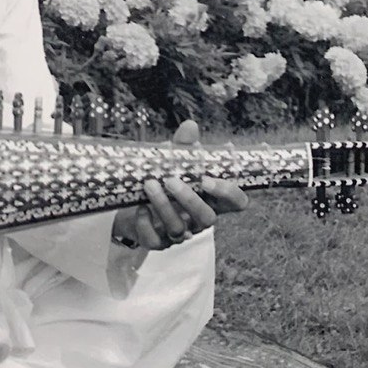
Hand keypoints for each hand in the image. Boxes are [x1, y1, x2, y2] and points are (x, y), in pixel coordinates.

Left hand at [111, 120, 247, 251]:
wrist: (131, 202)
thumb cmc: (162, 180)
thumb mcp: (173, 163)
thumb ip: (183, 148)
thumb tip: (190, 125)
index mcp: (210, 199)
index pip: (236, 203)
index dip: (229, 194)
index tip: (207, 179)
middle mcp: (198, 219)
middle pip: (208, 219)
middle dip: (189, 199)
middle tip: (170, 180)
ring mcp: (179, 233)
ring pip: (179, 229)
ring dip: (163, 206)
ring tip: (149, 184)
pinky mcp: (157, 242)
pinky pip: (155, 241)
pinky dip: (146, 223)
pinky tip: (140, 208)